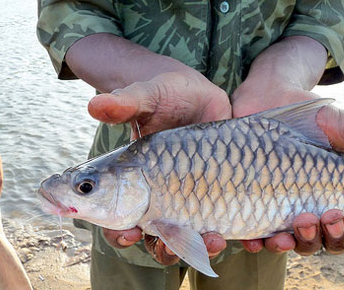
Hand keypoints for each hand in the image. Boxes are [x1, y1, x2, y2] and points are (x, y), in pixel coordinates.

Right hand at [88, 71, 230, 263]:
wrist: (199, 93)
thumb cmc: (164, 94)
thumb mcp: (146, 96)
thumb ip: (125, 103)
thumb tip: (95, 104)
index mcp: (136, 182)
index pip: (119, 220)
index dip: (119, 233)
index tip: (128, 233)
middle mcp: (162, 195)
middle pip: (158, 237)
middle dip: (165, 249)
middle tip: (172, 246)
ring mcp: (193, 196)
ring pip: (194, 236)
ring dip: (203, 245)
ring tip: (216, 239)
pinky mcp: (221, 190)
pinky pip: (227, 220)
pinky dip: (237, 233)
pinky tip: (249, 234)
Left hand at [232, 81, 343, 275]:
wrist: (267, 103)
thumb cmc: (310, 119)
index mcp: (342, 199)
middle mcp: (316, 211)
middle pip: (330, 243)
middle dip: (334, 238)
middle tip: (332, 215)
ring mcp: (285, 212)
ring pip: (296, 244)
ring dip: (299, 243)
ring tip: (298, 222)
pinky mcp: (255, 207)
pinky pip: (257, 235)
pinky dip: (257, 241)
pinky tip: (255, 238)